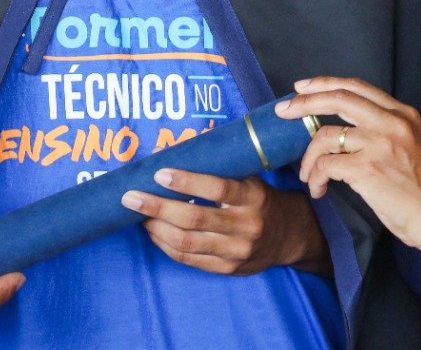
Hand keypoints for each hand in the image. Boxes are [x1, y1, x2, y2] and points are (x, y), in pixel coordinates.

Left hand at [121, 168, 327, 275]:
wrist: (290, 236)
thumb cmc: (260, 198)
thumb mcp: (248, 177)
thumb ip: (216, 168)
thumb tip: (168, 151)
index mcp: (253, 197)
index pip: (218, 189)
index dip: (187, 182)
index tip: (159, 173)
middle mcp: (247, 226)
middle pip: (194, 219)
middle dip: (157, 207)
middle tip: (130, 197)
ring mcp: (238, 251)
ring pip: (188, 242)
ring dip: (156, 228)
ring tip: (136, 214)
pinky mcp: (229, 269)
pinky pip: (190, 259)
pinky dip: (166, 245)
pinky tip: (153, 232)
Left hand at [279, 76, 420, 254]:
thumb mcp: (412, 147)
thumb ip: (385, 130)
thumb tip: (344, 129)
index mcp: (403, 114)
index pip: (357, 87)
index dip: (325, 83)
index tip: (302, 88)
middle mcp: (393, 122)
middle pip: (338, 98)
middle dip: (304, 102)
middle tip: (283, 111)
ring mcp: (380, 144)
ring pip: (325, 136)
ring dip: (308, 158)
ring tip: (309, 176)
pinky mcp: (369, 169)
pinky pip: (326, 166)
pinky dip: (316, 177)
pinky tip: (319, 190)